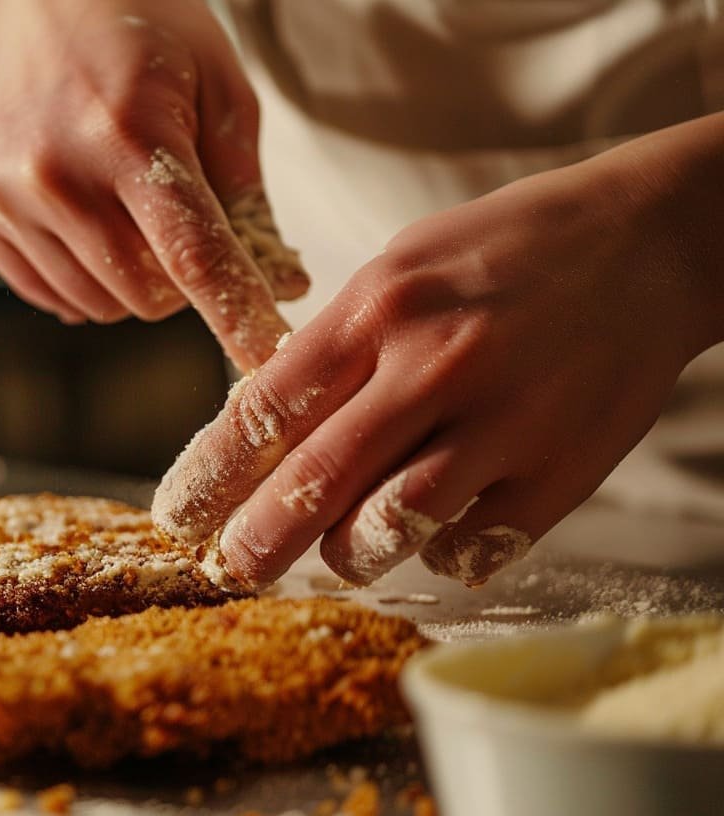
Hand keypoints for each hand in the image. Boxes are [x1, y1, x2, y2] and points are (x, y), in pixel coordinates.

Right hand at [0, 0, 303, 370]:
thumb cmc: (150, 41)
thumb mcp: (223, 91)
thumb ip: (249, 195)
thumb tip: (281, 287)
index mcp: (129, 134)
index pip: (191, 256)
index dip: (237, 317)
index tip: (268, 361)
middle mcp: (55, 172)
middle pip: (144, 295)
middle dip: (181, 285)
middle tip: (181, 226)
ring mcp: (4, 195)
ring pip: (98, 304)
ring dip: (131, 282)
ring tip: (127, 212)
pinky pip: (49, 296)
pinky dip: (83, 278)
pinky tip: (85, 219)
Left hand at [153, 129, 723, 587]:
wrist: (647, 243)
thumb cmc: (501, 253)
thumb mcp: (397, 269)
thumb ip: (331, 348)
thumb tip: (256, 430)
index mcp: (379, 309)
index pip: (265, 410)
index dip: (209, 476)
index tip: (178, 516)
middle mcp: (435, 367)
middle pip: (314, 484)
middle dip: (254, 542)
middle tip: (230, 569)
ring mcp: (503, 424)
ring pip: (390, 529)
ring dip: (346, 554)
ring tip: (338, 547)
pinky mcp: (560, 472)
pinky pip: (472, 549)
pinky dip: (439, 554)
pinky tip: (435, 531)